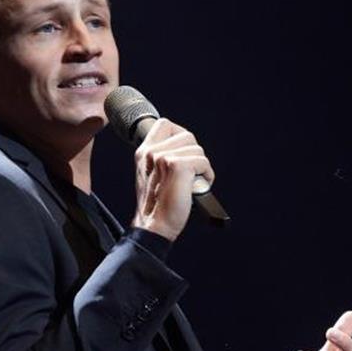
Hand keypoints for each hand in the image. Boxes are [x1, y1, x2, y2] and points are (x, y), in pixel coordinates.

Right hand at [130, 118, 214, 240]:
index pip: (164, 124)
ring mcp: (163, 157)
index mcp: (143, 152)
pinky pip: (203, 161)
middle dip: (194, 153)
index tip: (184, 152)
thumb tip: (183, 148)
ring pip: (197, 148)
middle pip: (187, 135)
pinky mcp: (177, 166)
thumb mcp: (151, 175)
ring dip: (201, 165)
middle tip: (191, 172)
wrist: (154, 225)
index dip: (180, 134)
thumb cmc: (157, 205)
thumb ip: (161, 157)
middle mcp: (151, 152)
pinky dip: (207, 175)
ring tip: (194, 181)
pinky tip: (200, 187)